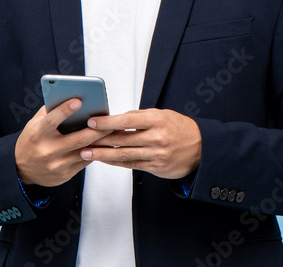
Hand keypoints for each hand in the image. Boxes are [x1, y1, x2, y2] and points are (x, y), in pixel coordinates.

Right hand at [14, 99, 115, 186]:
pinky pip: (85, 162)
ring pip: (85, 152)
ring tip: (115, 132)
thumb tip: (69, 94)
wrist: (21, 169)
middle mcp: (47, 150)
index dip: (65, 109)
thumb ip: (50, 110)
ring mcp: (56, 164)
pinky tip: (106, 144)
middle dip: (97, 129)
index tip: (79, 99)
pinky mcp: (64, 174)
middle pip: (78, 138)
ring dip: (102, 142)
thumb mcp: (35, 123)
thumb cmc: (32, 140)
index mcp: (38, 134)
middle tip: (111, 119)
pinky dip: (96, 152)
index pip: (52, 120)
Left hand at [80, 109, 200, 178]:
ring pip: (124, 154)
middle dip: (99, 140)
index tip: (92, 121)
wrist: (201, 148)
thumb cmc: (179, 127)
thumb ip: (140, 117)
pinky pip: (131, 165)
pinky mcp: (155, 167)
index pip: (127, 121)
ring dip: (103, 154)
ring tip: (86, 153)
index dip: (107, 122)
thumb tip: (116, 118)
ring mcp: (156, 154)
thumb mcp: (162, 115)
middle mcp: (156, 138)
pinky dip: (116, 162)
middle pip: (122, 139)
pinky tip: (104, 160)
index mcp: (157, 120)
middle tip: (81, 139)